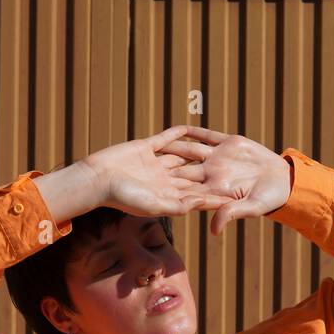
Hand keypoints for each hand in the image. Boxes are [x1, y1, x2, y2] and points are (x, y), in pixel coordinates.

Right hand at [79, 125, 235, 217]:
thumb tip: (203, 202)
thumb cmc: (123, 198)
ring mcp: (155, 163)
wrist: (97, 179)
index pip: (196, 195)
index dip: (215, 195)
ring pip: (181, 156)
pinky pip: (165, 139)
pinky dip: (177, 133)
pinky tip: (190, 127)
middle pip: (193, 177)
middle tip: (234, 170)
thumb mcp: (154, 205)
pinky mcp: (146, 148)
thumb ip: (179, 205)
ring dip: (197, 152)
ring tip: (216, 146)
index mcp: (167, 196)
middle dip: (212, 174)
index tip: (236, 195)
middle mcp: (164, 180)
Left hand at [157, 127, 291, 235]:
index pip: (186, 189)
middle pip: (183, 169)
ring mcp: (219, 157)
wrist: (284, 180)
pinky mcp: (228, 143)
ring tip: (154, 142)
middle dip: (163, 167)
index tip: (149, 189)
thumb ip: (231, 214)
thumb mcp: (251, 208)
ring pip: (190, 150)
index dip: (168, 189)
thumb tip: (214, 230)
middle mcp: (212, 173)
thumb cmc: (268, 199)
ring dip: (173, 146)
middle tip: (141, 165)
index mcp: (214, 189)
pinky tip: (178, 127)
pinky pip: (206, 136)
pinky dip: (193, 131)